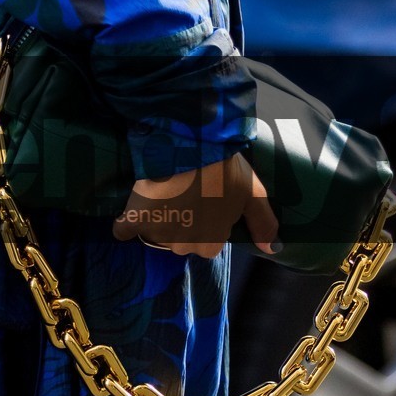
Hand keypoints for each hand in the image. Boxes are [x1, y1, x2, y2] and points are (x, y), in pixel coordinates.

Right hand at [112, 153, 278, 258]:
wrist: (192, 147)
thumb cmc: (226, 170)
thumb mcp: (253, 194)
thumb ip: (263, 223)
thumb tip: (272, 249)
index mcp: (210, 245)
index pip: (205, 242)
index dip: (204, 222)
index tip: (203, 201)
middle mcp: (183, 247)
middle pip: (177, 240)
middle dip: (179, 222)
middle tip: (183, 194)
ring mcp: (157, 235)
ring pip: (153, 233)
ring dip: (155, 219)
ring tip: (162, 193)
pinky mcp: (134, 220)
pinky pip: (123, 229)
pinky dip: (124, 224)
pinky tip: (129, 213)